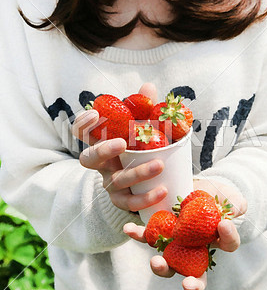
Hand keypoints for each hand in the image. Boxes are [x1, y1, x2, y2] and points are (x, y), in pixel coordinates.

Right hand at [72, 83, 167, 211]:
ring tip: (159, 164)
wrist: (148, 180)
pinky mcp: (123, 200)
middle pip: (89, 159)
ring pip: (116, 181)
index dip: (83, 124)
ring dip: (137, 173)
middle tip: (122, 142)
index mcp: (102, 143)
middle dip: (103, 150)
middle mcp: (102, 164)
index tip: (95, 113)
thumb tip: (148, 87)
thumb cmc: (141, 147)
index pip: (82, 132)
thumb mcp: (142, 127)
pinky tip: (162, 190)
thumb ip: (143, 108)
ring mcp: (110, 183)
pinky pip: (130, 202)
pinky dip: (146, 197)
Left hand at [124, 179, 246, 289]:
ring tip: (155, 262)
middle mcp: (196, 250)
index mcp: (217, 240)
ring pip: (168, 263)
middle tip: (188, 283)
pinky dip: (137, 234)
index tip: (224, 224)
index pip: (228, 244)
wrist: (192, 186)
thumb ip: (235, 202)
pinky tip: (128, 228)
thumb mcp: (229, 194)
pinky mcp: (158, 232)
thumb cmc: (215, 194)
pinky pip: (147, 236)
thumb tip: (236, 209)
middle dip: (192, 283)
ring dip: (161, 266)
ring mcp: (175, 244)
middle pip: (195, 273)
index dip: (229, 238)